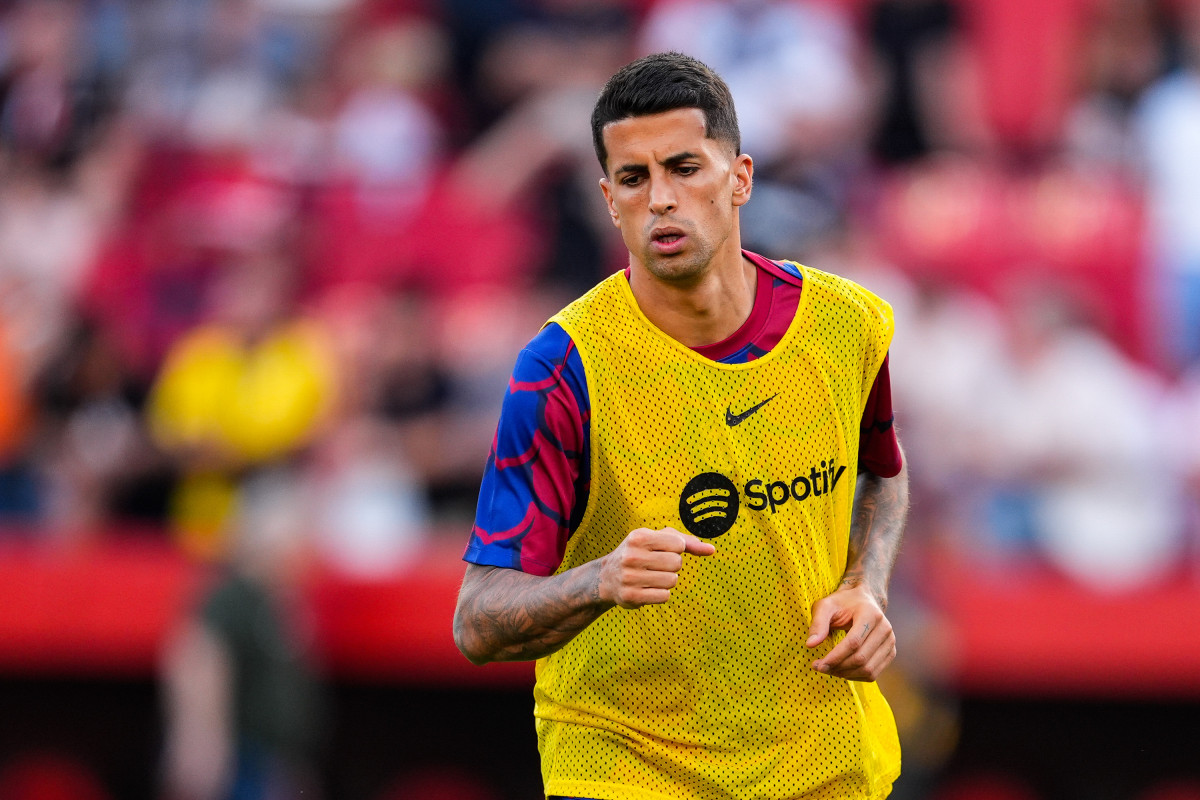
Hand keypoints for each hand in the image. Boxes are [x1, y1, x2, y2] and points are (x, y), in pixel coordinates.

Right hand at [598, 527, 714, 608]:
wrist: (607, 577)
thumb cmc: (639, 553)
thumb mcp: (657, 540)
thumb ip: (686, 541)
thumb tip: (711, 549)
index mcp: (638, 537)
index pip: (678, 544)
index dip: (675, 549)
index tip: (662, 550)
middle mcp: (632, 556)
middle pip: (677, 563)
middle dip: (672, 566)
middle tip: (656, 566)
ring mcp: (630, 577)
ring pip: (672, 581)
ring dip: (668, 580)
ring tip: (652, 577)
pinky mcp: (631, 596)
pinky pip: (664, 596)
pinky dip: (661, 593)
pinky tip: (648, 588)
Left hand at [805, 584, 895, 680]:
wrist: (864, 600)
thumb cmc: (842, 603)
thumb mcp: (826, 606)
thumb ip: (818, 623)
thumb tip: (810, 645)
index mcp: (870, 614)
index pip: (854, 642)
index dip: (835, 657)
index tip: (818, 664)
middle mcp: (885, 628)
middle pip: (861, 658)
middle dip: (838, 667)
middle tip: (819, 667)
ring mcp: (890, 642)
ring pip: (868, 670)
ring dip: (845, 674)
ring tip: (829, 669)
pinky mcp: (890, 652)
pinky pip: (873, 673)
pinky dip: (855, 676)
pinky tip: (842, 670)